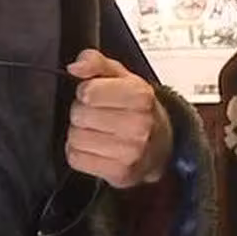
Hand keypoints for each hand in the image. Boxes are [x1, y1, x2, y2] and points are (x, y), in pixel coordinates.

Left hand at [65, 49, 172, 187]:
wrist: (161, 145)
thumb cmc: (138, 109)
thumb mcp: (121, 76)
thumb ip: (95, 62)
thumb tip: (76, 67)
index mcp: (141, 96)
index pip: (88, 92)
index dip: (86, 92)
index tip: (95, 95)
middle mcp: (139, 125)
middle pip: (79, 116)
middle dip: (83, 113)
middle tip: (98, 115)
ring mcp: (131, 152)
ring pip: (75, 138)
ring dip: (80, 134)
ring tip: (98, 132)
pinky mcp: (120, 173)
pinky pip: (76, 159)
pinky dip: (80, 153)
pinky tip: (96, 148)